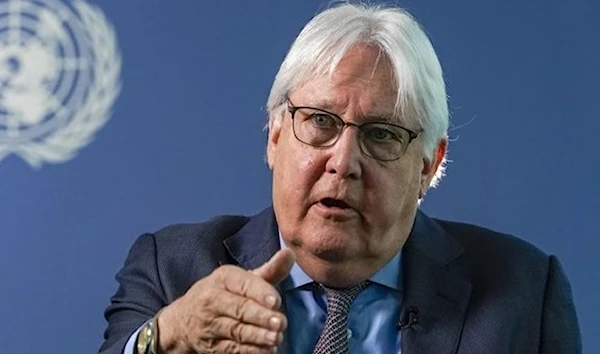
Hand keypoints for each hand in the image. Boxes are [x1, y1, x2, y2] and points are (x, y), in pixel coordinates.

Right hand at [156, 249, 294, 353]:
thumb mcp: (242, 279)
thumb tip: (290, 253)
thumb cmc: (223, 294)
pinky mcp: (210, 345)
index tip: (275, 301)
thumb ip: (269, 270)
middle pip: (239, 308)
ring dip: (258, 336)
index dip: (259, 292)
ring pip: (236, 330)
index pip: (243, 283)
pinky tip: (266, 350)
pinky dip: (250, 351)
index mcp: (223, 278)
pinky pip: (231, 349)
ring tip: (276, 338)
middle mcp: (213, 298)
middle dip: (261, 316)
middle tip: (280, 322)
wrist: (183, 320)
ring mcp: (209, 323)